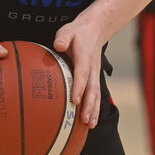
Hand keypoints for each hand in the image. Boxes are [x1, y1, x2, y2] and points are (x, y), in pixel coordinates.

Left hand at [53, 13, 107, 128]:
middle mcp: (92, 67)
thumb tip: (58, 46)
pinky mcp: (94, 78)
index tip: (75, 100)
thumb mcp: (68, 30)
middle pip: (91, 89)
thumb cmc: (78, 32)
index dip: (79, 87)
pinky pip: (96, 94)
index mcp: (84, 56)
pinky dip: (95, 108)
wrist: (96, 29)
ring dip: (94, 110)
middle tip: (84, 120)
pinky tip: (91, 121)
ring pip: (96, 94)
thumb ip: (63, 38)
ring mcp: (95, 73)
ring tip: (90, 125)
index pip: (82, 74)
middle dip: (89, 105)